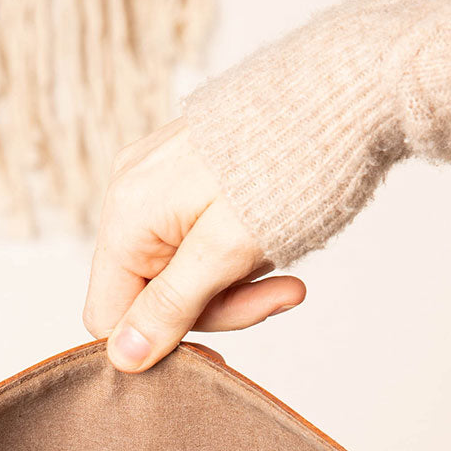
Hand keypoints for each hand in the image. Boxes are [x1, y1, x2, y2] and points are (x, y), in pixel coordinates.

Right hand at [84, 118, 305, 372]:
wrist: (342, 91)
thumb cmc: (290, 165)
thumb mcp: (228, 252)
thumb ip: (172, 308)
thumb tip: (122, 358)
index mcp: (127, 214)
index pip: (107, 315)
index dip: (158, 342)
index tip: (219, 351)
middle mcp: (131, 195)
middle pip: (149, 296)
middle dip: (215, 308)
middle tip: (277, 297)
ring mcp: (159, 183)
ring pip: (180, 273)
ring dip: (234, 284)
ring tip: (286, 271)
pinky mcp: (188, 178)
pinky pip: (197, 242)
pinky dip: (236, 256)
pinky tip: (273, 244)